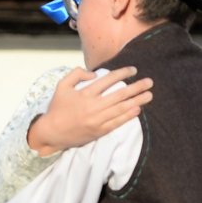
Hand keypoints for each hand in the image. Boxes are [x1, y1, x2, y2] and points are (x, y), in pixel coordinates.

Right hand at [27, 66, 152, 155]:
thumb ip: (76, 74)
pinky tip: (138, 109)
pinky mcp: (99, 131)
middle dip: (137, 87)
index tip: (133, 70)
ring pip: (121, 108)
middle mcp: (93, 107)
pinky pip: (117, 122)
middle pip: (120, 94)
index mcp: (85, 94)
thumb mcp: (62, 86)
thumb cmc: (57, 108)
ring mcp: (97, 120)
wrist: (52, 132)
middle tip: (149, 82)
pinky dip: (128, 116)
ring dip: (137, 101)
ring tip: (149, 95)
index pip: (108, 80)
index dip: (123, 73)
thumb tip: (93, 75)